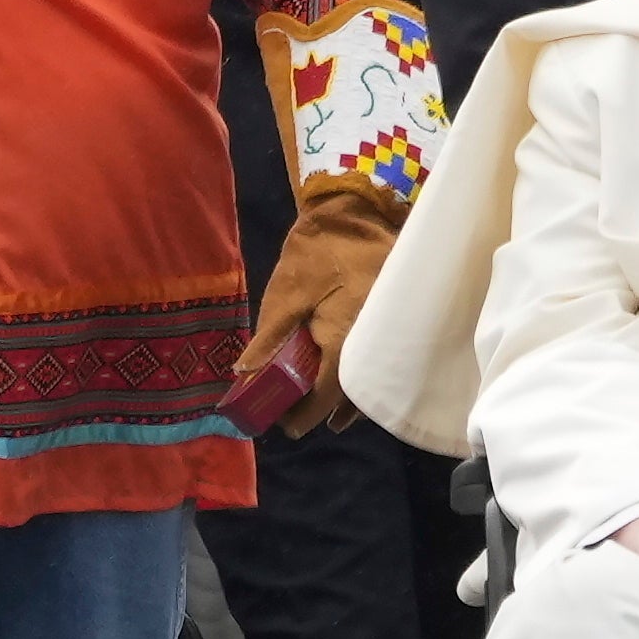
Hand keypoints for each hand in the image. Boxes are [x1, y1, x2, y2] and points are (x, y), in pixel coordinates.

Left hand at [238, 188, 405, 438]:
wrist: (356, 212)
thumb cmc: (316, 252)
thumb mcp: (285, 295)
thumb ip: (269, 339)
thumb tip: (244, 375)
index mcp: (344, 338)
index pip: (328, 393)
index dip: (306, 414)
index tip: (286, 426)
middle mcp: (373, 342)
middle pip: (353, 393)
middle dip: (327, 411)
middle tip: (300, 420)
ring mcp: (388, 332)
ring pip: (371, 378)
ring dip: (349, 398)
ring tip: (328, 416)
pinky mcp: (394, 321)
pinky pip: (380, 359)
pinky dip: (364, 374)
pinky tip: (351, 381)